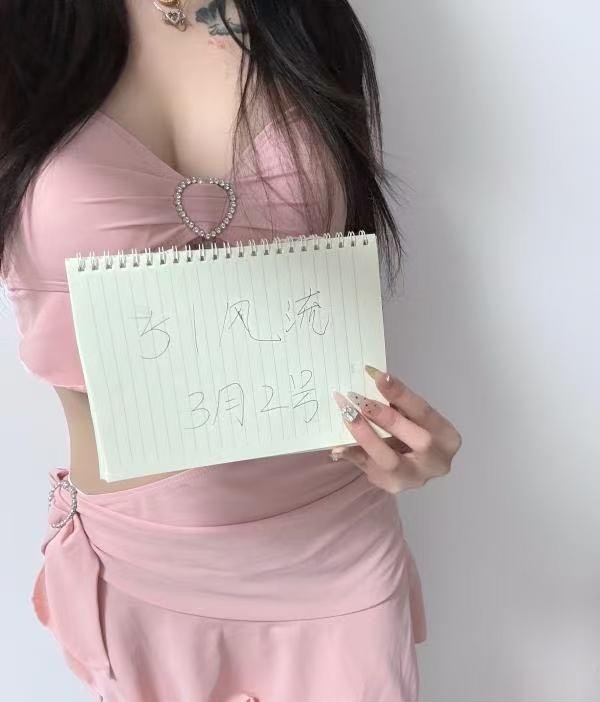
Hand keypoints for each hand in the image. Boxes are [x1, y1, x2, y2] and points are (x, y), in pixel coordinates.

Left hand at [331, 365, 461, 493]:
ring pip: (390, 461)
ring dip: (365, 436)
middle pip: (418, 440)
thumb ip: (398, 402)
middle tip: (360, 399)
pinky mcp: (391, 485)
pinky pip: (369, 469)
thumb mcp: (412, 416)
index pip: (424, 412)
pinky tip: (337, 445)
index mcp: (446, 437)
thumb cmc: (412, 432)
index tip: (377, 376)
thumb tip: (373, 377)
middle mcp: (436, 462)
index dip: (400, 393)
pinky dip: (353, 454)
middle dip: (386, 418)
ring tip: (347, 416)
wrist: (411, 464)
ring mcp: (414, 478)